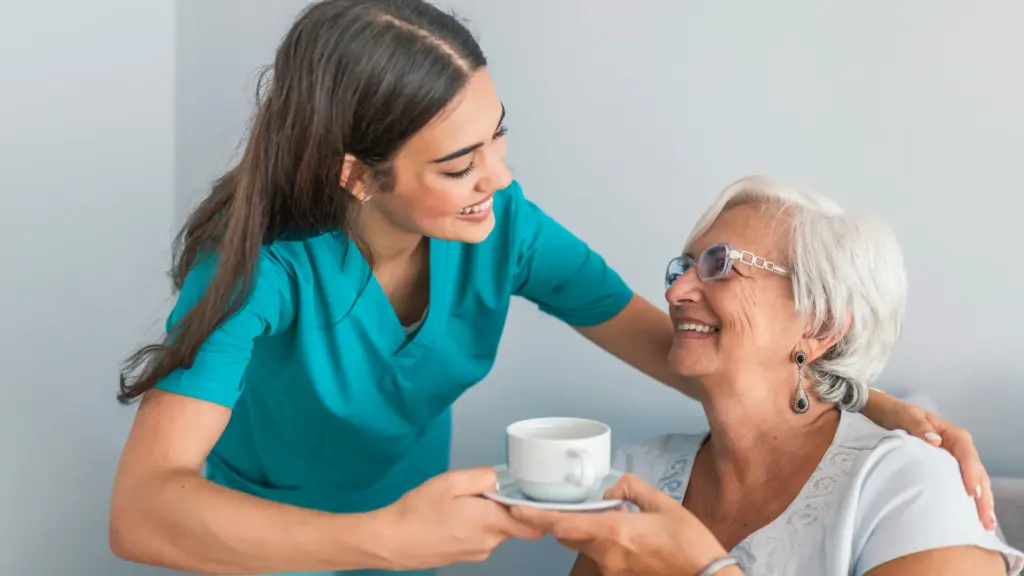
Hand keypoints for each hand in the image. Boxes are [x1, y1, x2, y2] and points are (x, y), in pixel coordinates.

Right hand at [379, 467, 542, 569]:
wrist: (391, 541)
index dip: (533, 509)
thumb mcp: (450, 481)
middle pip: (514, 524)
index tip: (522, 495)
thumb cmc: (418, 510)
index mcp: (490, 522)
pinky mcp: (465, 558)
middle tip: (478, 494)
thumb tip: (501, 479)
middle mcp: (489, 542)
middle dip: (503, 508)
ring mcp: (478, 553)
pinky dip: (474, 528)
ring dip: (487, 518)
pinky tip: (452, 519)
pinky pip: (481, 539)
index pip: (532, 524)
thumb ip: (482, 477)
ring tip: (459, 506)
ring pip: (496, 531)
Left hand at [512, 474, 730, 575]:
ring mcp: (612, 571)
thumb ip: (633, 489)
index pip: (561, 523)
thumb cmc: (691, 545)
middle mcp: (606, 555)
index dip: (535, 516)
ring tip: (618, 522)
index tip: (515, 509)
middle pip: (568, 536)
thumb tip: (613, 488)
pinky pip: (604, 559)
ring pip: (586, 548)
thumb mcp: (664, 505)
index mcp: (613, 532)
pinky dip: (607, 546)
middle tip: (575, 505)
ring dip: (590, 533)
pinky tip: (631, 539)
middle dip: (564, 521)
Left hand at [862, 389, 995, 529]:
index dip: (971, 473)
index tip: (971, 492)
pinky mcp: (949, 470)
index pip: (966, 454)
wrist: (892, 415)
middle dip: (983, 495)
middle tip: (985, 517)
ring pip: (974, 481)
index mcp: (953, 434)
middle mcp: (959, 448)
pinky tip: (973, 517)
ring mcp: (956, 461)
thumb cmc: (902, 415)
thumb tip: (934, 441)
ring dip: (981, 502)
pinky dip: (969, 501)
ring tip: (985, 523)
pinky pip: (963, 485)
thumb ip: (919, 426)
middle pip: (976, 471)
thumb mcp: (908, 416)